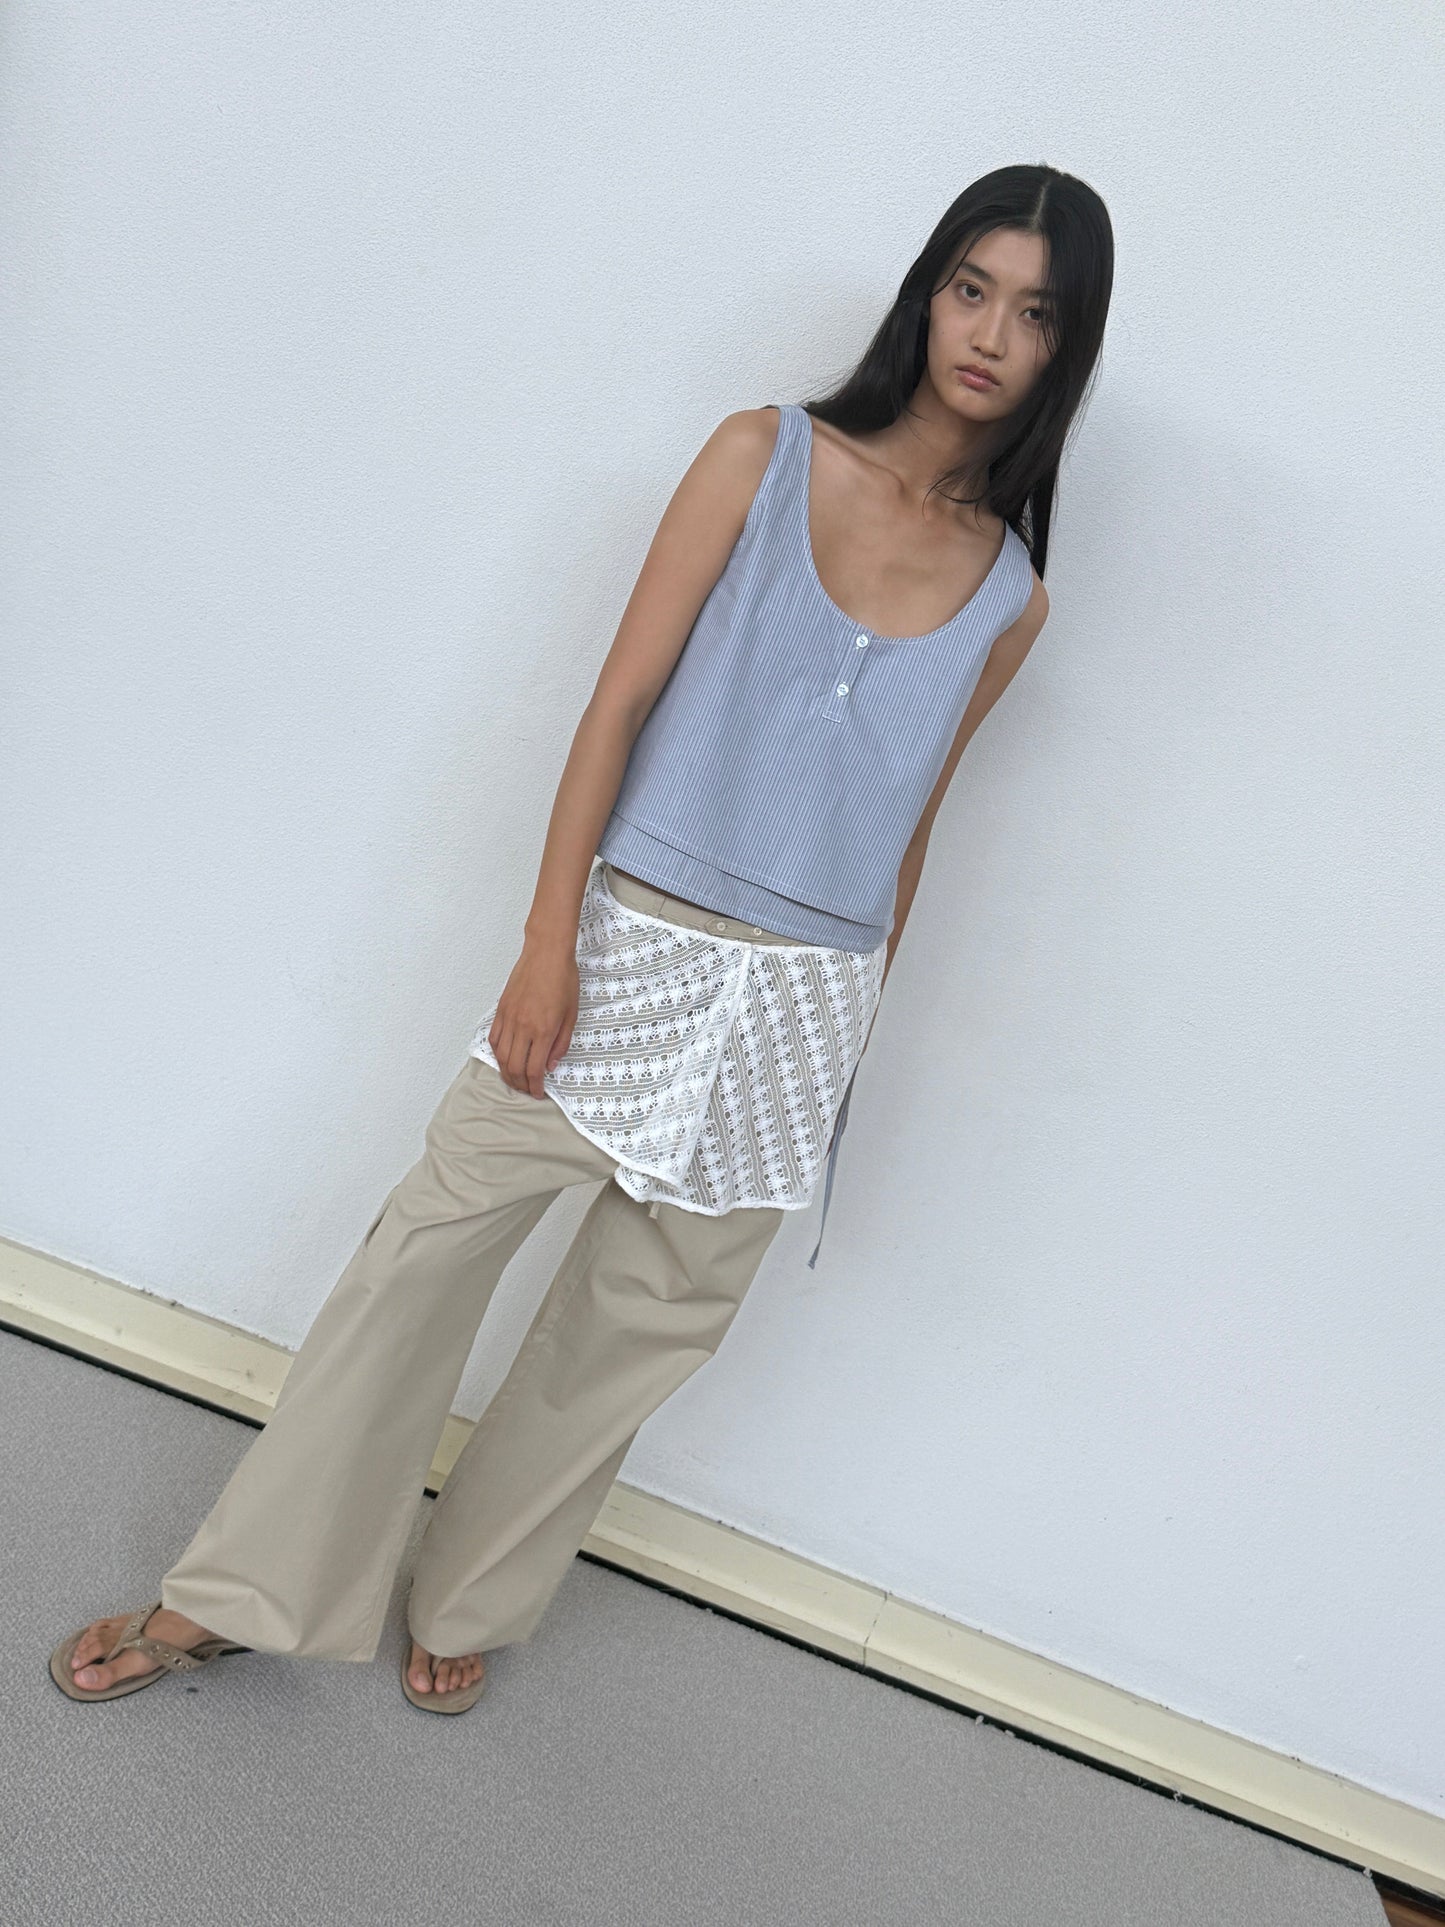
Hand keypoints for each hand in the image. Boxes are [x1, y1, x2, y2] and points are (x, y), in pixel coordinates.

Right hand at [487, 938, 579, 1097]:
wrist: (546, 954)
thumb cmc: (563, 980)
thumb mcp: (572, 1015)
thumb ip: (561, 1043)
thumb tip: (551, 1066)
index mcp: (544, 1030)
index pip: (534, 1070)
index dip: (535, 1087)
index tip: (538, 1092)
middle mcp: (523, 1027)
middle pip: (515, 1068)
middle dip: (520, 1085)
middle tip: (527, 1090)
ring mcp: (509, 1019)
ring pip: (501, 1057)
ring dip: (507, 1073)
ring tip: (515, 1080)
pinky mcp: (501, 1010)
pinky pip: (494, 1039)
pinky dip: (497, 1054)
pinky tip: (504, 1059)